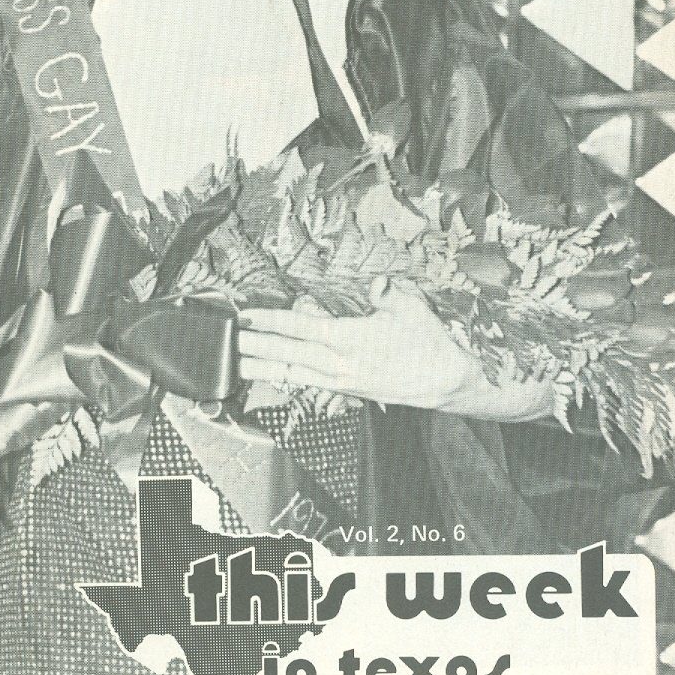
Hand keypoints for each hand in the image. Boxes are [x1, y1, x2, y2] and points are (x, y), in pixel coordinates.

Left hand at [238, 278, 551, 420]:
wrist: (452, 383)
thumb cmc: (432, 343)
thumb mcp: (409, 307)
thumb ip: (384, 292)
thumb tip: (373, 282)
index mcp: (349, 339)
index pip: (298, 327)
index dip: (268, 320)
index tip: (244, 315)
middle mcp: (339, 365)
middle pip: (286, 354)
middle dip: (252, 346)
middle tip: (222, 340)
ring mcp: (341, 382)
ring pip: (292, 374)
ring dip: (261, 367)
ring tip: (232, 364)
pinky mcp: (348, 392)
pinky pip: (308, 383)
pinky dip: (285, 378)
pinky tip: (271, 376)